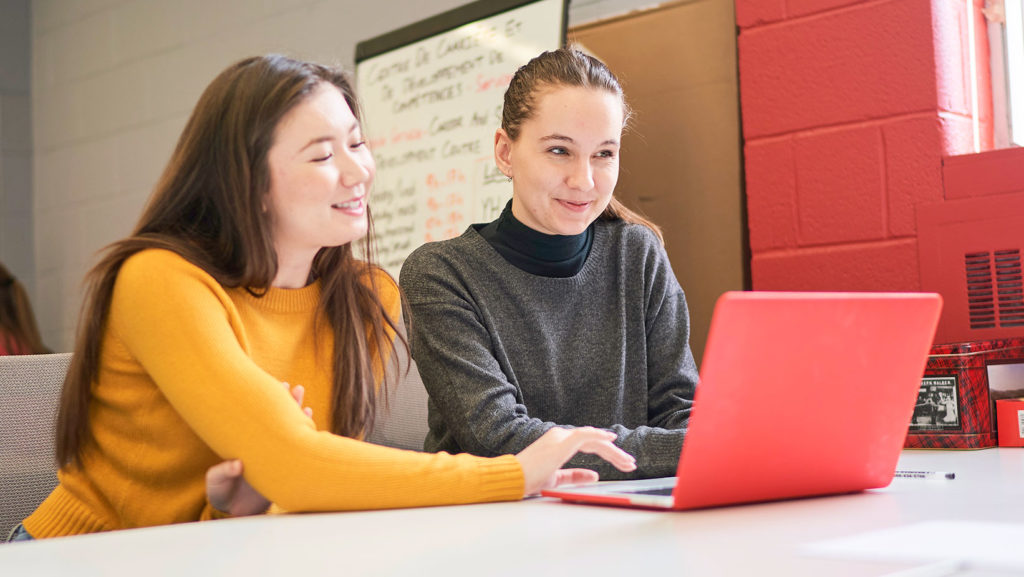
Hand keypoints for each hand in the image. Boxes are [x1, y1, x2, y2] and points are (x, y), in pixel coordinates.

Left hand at [206, 382, 311, 515]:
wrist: (234, 514)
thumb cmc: (222, 493)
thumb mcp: (216, 482)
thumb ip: (222, 472)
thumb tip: (237, 463)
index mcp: (246, 443)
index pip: (259, 418)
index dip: (266, 403)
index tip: (277, 386)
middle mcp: (263, 446)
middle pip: (278, 419)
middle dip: (288, 403)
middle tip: (296, 388)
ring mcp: (275, 456)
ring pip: (290, 432)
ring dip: (299, 418)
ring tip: (307, 404)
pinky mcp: (284, 470)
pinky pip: (298, 452)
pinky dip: (306, 440)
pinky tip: (313, 428)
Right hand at [514, 427, 635, 495]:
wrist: (514, 479)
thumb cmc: (530, 479)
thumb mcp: (557, 478)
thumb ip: (575, 475)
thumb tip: (595, 475)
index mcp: (559, 443)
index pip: (589, 445)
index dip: (608, 453)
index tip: (622, 462)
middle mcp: (561, 436)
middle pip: (594, 442)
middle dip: (615, 453)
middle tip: (630, 463)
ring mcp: (561, 437)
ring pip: (593, 439)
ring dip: (612, 451)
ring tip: (627, 461)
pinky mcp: (561, 442)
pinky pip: (584, 435)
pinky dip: (599, 437)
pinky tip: (612, 441)